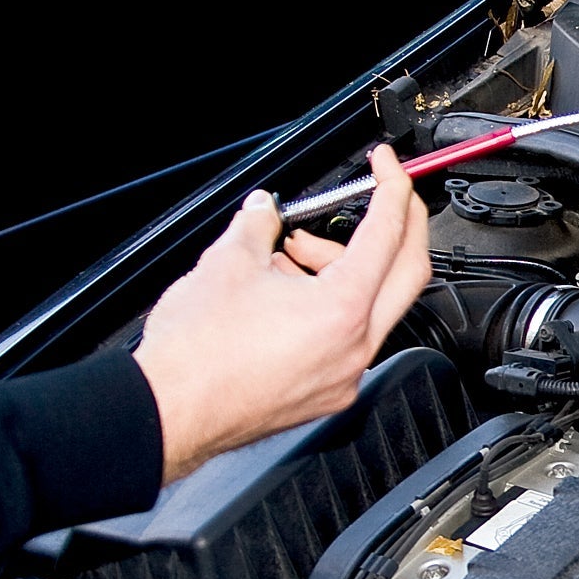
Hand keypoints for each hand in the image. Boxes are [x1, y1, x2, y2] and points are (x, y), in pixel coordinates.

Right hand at [133, 144, 430, 482]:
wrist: (170, 412)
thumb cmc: (195, 353)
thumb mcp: (227, 262)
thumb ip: (257, 224)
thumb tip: (264, 210)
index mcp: (342, 308)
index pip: (388, 234)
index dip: (392, 188)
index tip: (388, 166)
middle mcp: (355, 347)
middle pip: (407, 273)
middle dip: (399, 227)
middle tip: (382, 198)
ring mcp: (345, 376)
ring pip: (374, 308)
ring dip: (347, 270)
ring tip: (290, 259)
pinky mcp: (328, 395)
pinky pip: (349, 340)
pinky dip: (332, 309)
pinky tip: (289, 297)